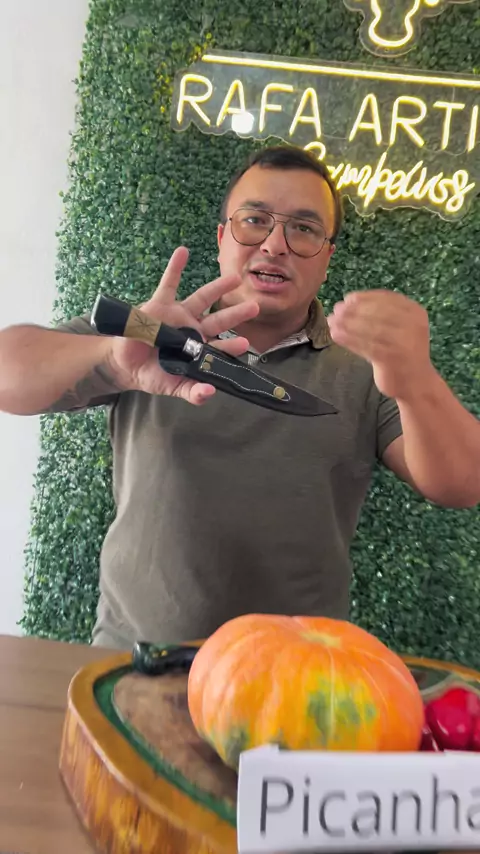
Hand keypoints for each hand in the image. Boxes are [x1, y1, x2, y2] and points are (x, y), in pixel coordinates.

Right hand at [106, 246, 258, 404]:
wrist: (126, 364)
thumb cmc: (153, 375)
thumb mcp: (172, 387)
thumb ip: (192, 392)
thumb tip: (209, 393)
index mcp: (198, 349)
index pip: (219, 347)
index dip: (231, 345)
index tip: (244, 343)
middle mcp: (193, 329)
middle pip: (219, 319)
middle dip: (236, 313)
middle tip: (255, 306)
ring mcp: (178, 315)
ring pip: (202, 298)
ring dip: (218, 287)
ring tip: (234, 278)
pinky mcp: (160, 304)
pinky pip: (169, 282)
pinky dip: (175, 267)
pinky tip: (183, 251)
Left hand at [327, 290, 432, 399]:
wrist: (416, 383)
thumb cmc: (402, 352)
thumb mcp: (399, 327)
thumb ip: (382, 313)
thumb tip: (349, 301)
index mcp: (415, 313)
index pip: (388, 299)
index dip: (365, 297)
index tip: (348, 298)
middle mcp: (412, 326)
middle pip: (377, 312)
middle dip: (353, 310)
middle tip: (336, 310)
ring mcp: (403, 343)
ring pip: (369, 329)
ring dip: (347, 324)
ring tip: (333, 322)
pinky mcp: (391, 359)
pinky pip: (365, 346)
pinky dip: (348, 339)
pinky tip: (336, 335)